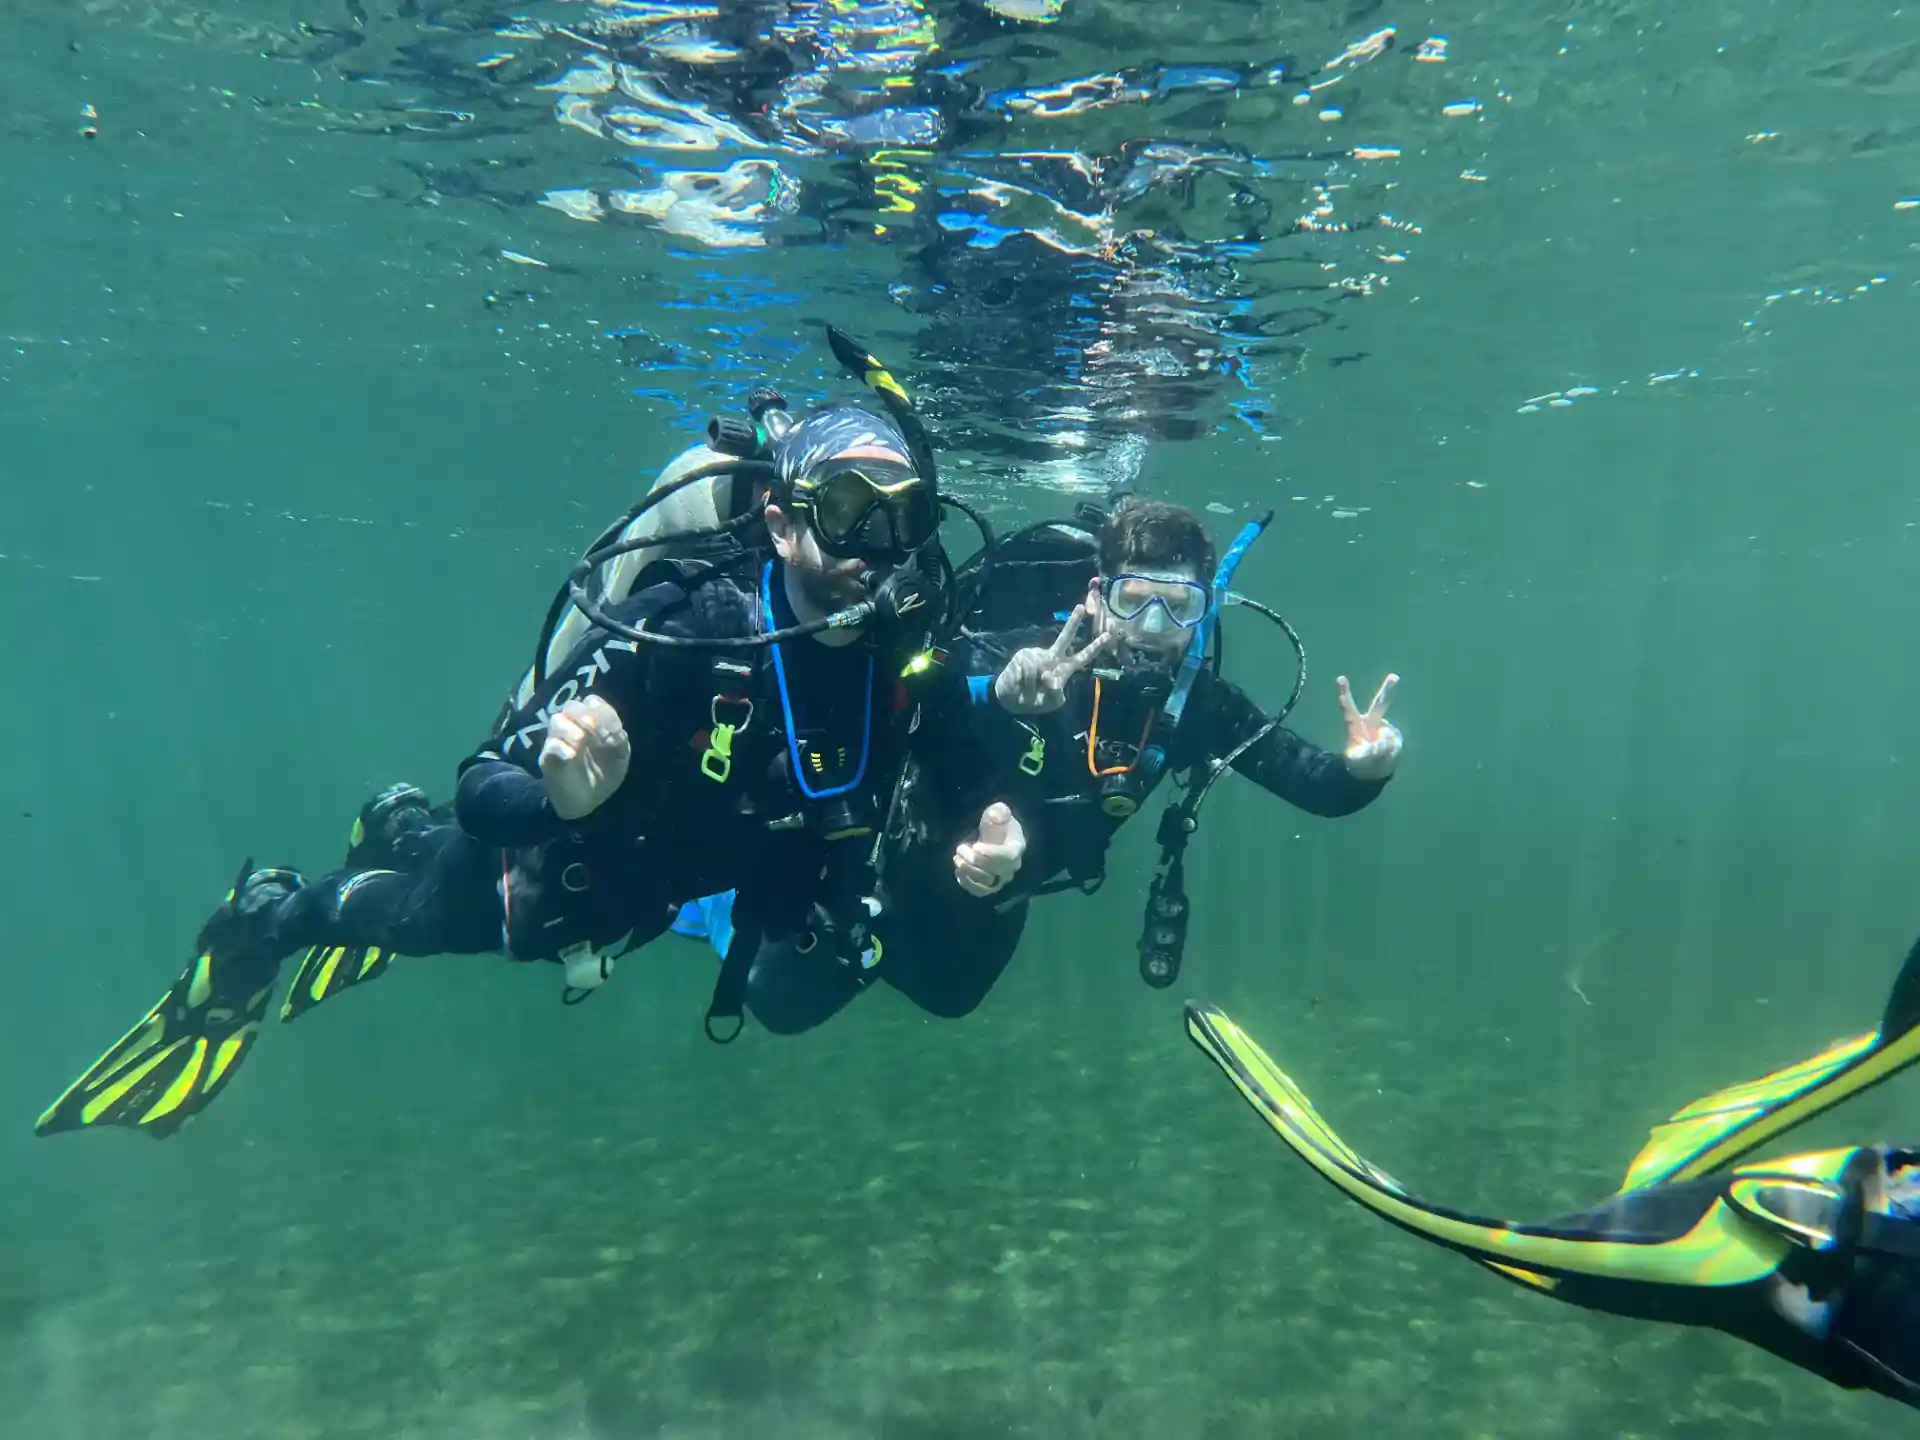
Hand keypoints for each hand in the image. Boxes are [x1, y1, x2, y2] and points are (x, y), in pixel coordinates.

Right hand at [539, 694, 630, 819]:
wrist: (587, 801)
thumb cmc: (604, 773)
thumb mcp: (620, 756)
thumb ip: (620, 740)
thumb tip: (613, 731)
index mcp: (591, 722)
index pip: (592, 702)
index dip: (602, 712)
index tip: (612, 731)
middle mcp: (572, 726)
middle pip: (572, 706)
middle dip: (587, 718)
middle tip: (599, 737)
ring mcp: (557, 740)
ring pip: (558, 721)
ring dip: (573, 731)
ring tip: (582, 745)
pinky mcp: (547, 758)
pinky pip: (550, 746)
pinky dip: (561, 749)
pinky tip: (571, 757)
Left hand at [954, 802, 1025, 897]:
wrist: (994, 838)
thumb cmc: (997, 825)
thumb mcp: (998, 812)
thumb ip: (999, 811)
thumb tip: (998, 815)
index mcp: (1017, 847)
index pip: (1008, 856)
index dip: (991, 853)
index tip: (975, 846)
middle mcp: (1012, 866)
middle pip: (996, 870)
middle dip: (975, 860)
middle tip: (960, 848)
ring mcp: (1002, 878)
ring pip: (988, 883)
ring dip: (969, 872)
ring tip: (957, 858)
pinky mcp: (990, 886)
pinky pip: (981, 891)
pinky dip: (968, 884)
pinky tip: (958, 872)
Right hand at [993, 588, 1111, 713]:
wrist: (1010, 700)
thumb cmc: (1034, 701)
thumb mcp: (1051, 702)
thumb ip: (1055, 692)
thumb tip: (1048, 675)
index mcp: (1064, 669)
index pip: (1082, 657)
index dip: (1095, 647)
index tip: (1107, 636)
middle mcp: (1052, 658)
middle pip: (1065, 639)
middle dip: (1073, 622)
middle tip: (1082, 607)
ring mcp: (1037, 655)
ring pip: (1039, 668)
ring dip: (1033, 687)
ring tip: (1027, 691)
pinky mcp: (1023, 655)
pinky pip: (1027, 670)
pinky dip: (1024, 683)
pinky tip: (1020, 684)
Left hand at [1337, 673, 1401, 781]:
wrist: (1374, 770)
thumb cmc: (1360, 762)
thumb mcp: (1357, 761)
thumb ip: (1367, 752)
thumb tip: (1382, 742)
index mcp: (1355, 725)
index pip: (1348, 709)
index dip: (1344, 694)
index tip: (1340, 677)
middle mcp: (1371, 723)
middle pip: (1380, 704)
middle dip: (1387, 690)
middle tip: (1393, 676)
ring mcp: (1385, 730)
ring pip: (1388, 735)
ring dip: (1383, 748)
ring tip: (1375, 756)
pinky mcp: (1395, 738)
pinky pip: (1394, 746)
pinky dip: (1390, 753)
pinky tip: (1385, 755)